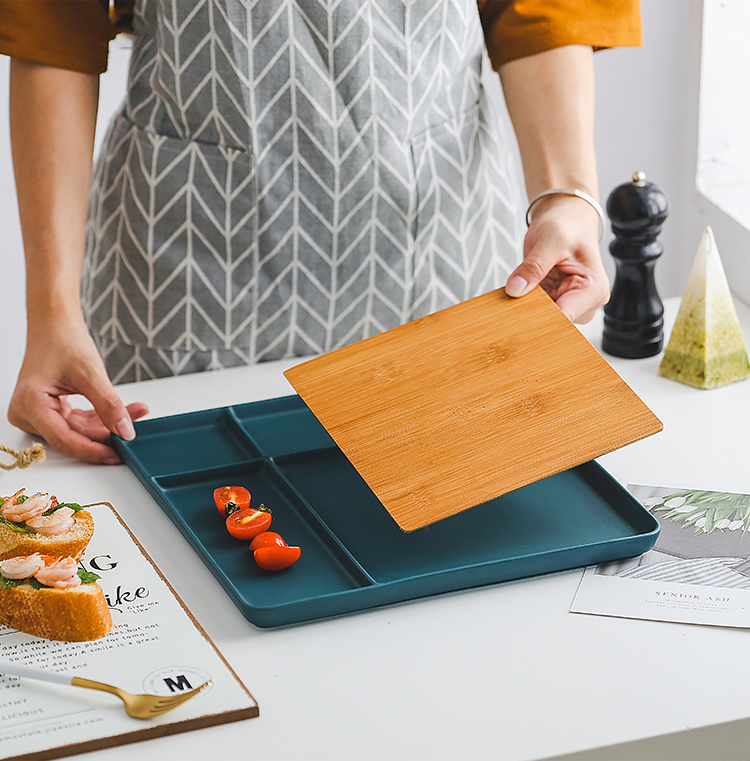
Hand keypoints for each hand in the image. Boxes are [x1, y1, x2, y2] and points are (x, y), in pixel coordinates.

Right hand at [8, 320, 147, 463]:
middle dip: (105, 434)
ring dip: (105, 426)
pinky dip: (98, 419)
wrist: (55, 326)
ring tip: (133, 413)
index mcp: (30, 405)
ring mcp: (36, 414)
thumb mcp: (91, 373)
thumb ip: (109, 405)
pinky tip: (121, 413)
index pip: (64, 440)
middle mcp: (27, 413)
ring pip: (77, 431)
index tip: (118, 453)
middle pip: (71, 437)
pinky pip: (75, 423)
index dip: (93, 450)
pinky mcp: (48, 411)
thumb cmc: (63, 341)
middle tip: (133, 431)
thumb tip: (125, 431)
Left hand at [505, 194, 609, 322]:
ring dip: (524, 310)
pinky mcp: (553, 301)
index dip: (540, 318)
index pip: (565, 316)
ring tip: (513, 295)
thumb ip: (534, 266)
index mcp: (594, 290)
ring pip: (541, 319)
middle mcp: (585, 303)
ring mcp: (569, 304)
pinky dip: (522, 305)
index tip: (517, 316)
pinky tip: (513, 296)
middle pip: (553, 322)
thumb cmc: (567, 225)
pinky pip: (534, 311)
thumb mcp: (551, 239)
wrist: (566, 218)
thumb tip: (514, 290)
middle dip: (530, 315)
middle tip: (510, 304)